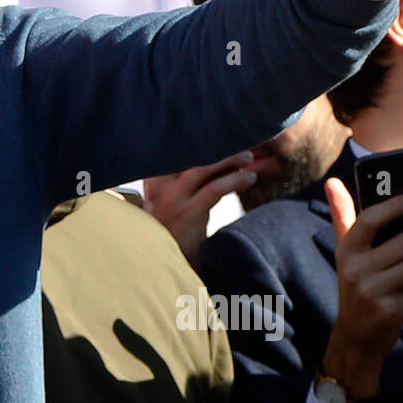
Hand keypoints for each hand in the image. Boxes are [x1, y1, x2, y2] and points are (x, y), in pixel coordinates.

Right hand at [142, 151, 256, 263]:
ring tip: (248, 158)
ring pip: (204, 168)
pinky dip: (235, 180)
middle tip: (240, 145)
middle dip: (218, 148)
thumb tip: (220, 165)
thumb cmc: (172, 232)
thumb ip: (190, 184)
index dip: (200, 143)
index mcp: (153, 179)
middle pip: (191, 156)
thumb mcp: (173, 203)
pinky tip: (248, 178)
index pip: (179, 152)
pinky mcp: (188, 211)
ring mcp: (173, 198)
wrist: (160, 263)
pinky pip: (215, 189)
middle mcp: (159, 185)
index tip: (220, 138)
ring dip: (229, 160)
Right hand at [321, 178, 402, 402]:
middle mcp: (356, 269)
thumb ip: (343, 217)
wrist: (354, 337)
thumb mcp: (346, 254)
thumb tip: (332, 181)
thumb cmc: (356, 287)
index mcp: (347, 250)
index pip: (370, 219)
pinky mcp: (388, 312)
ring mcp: (371, 291)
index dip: (395, 206)